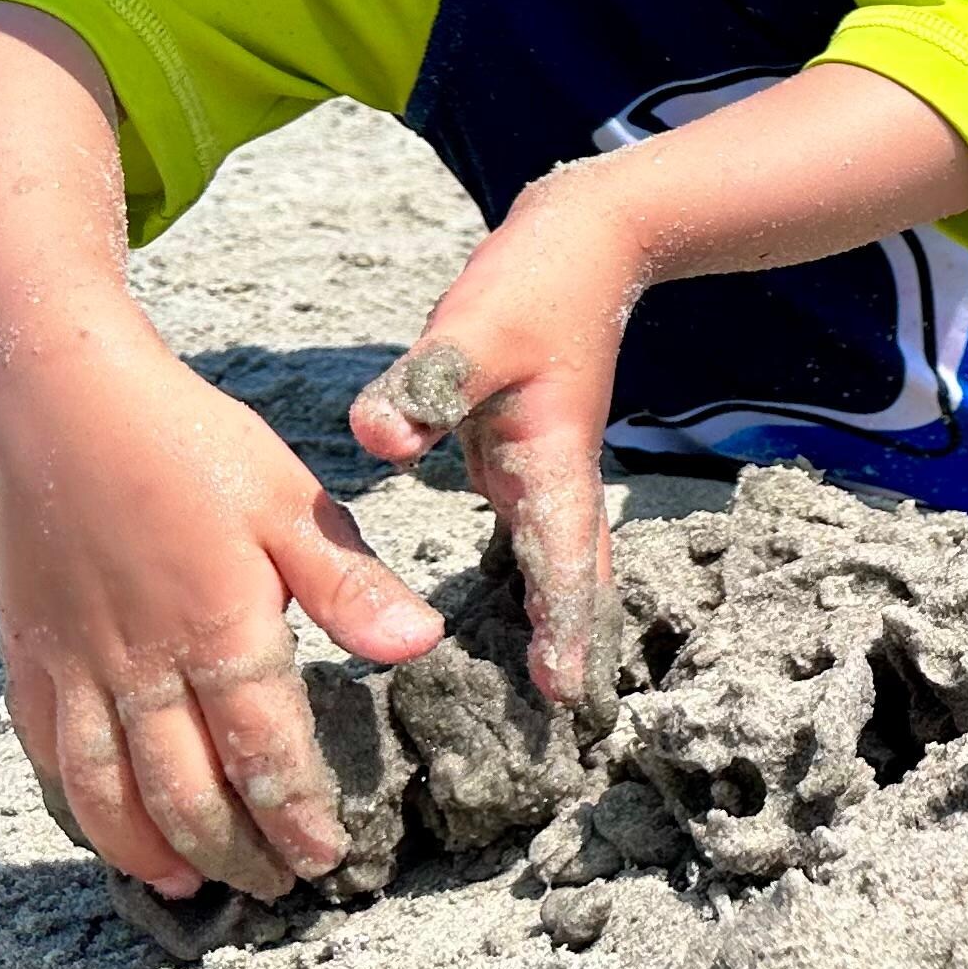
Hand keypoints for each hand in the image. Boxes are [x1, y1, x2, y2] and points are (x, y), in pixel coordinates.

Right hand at [0, 340, 446, 899]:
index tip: (328, 859)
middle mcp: (142, 663)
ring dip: (151, 849)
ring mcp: (75, 666)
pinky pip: (48, 755)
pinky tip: (109, 832)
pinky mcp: (27, 656)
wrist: (63, 403)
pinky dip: (78, 809)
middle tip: (275, 887)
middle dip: (235, 851)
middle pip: (186, 790)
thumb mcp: (292, 501)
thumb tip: (420, 645)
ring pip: (107, 792)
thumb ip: (351, 583)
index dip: (296, 817)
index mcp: (219, 627)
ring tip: (194, 887)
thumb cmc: (191, 445)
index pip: (265, 751)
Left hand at [349, 170, 643, 718]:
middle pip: (576, 584)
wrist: (589, 242)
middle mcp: (557, 480)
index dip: (564, 631)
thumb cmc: (535, 284)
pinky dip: (534, 589)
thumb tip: (378, 438)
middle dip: (576, 650)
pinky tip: (506, 619)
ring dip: (558, 626)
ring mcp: (545, 472)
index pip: (561, 564)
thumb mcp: (475, 328)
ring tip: (548, 698)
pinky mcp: (526, 458)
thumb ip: (427, 381)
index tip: (567, 699)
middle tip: (573, 726)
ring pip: (560, 568)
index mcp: (552, 463)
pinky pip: (535, 543)